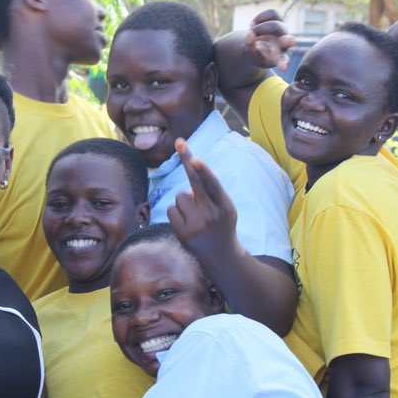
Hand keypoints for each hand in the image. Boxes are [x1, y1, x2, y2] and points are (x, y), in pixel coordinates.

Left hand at [167, 139, 239, 259]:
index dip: (203, 171)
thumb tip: (190, 175)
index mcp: (225, 206)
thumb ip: (211, 193)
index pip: (212, 184)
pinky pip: (172, 210)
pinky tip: (186, 224)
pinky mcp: (183, 233)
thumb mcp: (225, 208)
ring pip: (180, 196)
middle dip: (187, 160)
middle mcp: (211, 214)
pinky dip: (176, 213)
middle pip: (194, 183)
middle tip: (180, 142)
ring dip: (184, 202)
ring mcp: (196, 225)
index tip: (195, 159)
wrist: (222, 256)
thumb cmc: (221, 224)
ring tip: (195, 216)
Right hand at [245, 9, 294, 69]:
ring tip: (250, 32)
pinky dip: (259, 18)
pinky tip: (253, 24)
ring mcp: (282, 29)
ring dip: (260, 28)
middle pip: (285, 39)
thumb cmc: (254, 53)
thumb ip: (250, 49)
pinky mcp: (278, 18)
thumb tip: (251, 36)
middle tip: (255, 35)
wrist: (256, 43)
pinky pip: (272, 13)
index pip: (283, 60)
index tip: (282, 68)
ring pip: (275, 25)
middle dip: (277, 39)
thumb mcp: (250, 55)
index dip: (282, 63)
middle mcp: (284, 43)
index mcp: (279, 56)